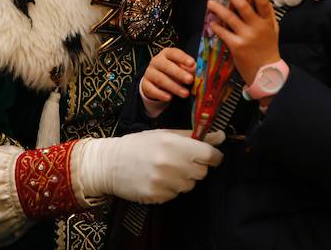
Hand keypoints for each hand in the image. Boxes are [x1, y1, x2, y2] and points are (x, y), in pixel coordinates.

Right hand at [74, 129, 223, 203]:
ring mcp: (163, 182)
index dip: (213, 155)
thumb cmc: (139, 145)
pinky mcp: (157, 196)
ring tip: (165, 169)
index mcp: (174, 144)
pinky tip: (157, 179)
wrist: (110, 164)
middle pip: (202, 172)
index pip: (210, 155)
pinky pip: (175, 194)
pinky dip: (170, 188)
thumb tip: (220, 136)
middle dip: (195, 166)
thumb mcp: (165, 133)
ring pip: (190, 185)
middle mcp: (171, 164)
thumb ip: (193, 136)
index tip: (209, 155)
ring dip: (183, 178)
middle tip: (180, 160)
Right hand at [141, 47, 194, 101]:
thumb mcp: (182, 67)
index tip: (192, 63)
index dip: (183, 58)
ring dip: (174, 87)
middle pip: (166, 66)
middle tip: (190, 80)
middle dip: (179, 73)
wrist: (156, 80)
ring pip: (160, 79)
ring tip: (185, 93)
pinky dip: (161, 94)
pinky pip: (152, 89)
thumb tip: (198, 70)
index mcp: (167, 53)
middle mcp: (156, 61)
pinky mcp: (145, 84)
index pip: (174, 53)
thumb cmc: (173, 70)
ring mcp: (149, 72)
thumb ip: (189, 69)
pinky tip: (169, 98)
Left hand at [207, 0, 279, 84]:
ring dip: (218, 8)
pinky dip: (216, 27)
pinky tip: (211, 22)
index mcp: (267, 22)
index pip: (263, 3)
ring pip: (230, 18)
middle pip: (243, 6)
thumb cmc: (268, 48)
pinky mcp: (237, 47)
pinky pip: (223, 33)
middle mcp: (258, 27)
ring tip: (209, 2)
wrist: (266, 72)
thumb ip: (266, 16)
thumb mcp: (273, 30)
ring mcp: (247, 37)